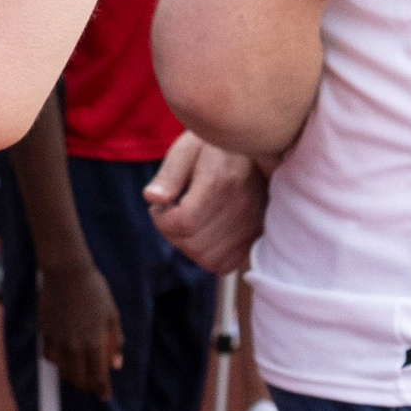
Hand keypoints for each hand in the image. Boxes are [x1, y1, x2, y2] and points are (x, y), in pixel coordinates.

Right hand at [38, 253, 122, 394]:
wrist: (66, 273)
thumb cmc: (95, 291)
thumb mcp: (113, 315)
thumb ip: (116, 342)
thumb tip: (117, 364)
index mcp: (93, 344)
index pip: (97, 377)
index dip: (102, 390)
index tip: (105, 396)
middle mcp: (74, 347)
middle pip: (78, 378)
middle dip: (86, 386)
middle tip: (92, 386)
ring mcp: (57, 341)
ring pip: (62, 370)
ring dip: (71, 377)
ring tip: (77, 375)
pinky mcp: (45, 332)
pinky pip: (49, 355)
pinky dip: (57, 361)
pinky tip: (62, 359)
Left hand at [143, 130, 267, 271]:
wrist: (258, 147)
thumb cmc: (216, 146)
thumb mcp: (188, 147)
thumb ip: (169, 174)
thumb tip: (152, 198)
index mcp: (221, 180)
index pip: (183, 222)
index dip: (161, 219)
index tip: (159, 206)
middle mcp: (241, 205)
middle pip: (192, 244)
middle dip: (171, 233)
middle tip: (170, 213)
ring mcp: (252, 223)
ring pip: (206, 258)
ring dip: (188, 246)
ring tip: (187, 222)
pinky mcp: (257, 235)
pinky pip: (224, 264)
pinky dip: (207, 256)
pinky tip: (203, 234)